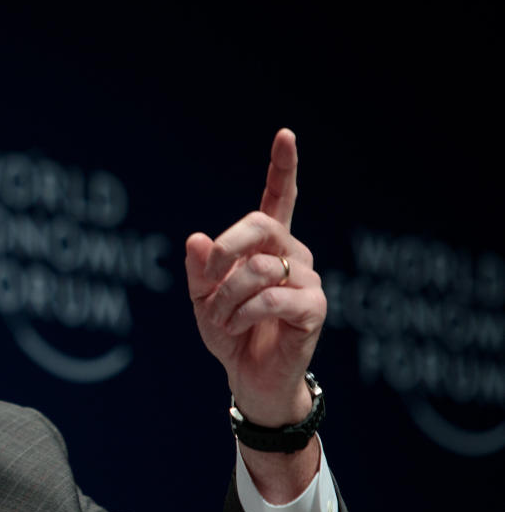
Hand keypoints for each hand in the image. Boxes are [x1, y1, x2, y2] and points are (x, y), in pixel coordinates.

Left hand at [184, 129, 325, 428]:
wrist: (249, 377)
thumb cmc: (228, 332)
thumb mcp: (202, 298)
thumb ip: (200, 269)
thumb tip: (197, 238)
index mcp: (267, 245)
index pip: (279, 198)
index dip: (283, 167)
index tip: (285, 135)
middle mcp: (293, 254)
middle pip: (259, 225)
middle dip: (224, 250)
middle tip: (208, 282)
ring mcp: (307, 279)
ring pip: (258, 269)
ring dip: (226, 297)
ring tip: (221, 319)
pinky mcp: (313, 308)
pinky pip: (270, 298)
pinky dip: (243, 314)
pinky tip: (238, 327)